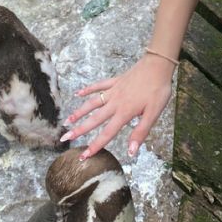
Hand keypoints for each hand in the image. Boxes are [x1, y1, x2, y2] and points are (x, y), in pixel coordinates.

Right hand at [61, 54, 175, 159]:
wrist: (158, 65)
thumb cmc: (158, 90)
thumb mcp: (154, 113)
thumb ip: (141, 132)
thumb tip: (131, 152)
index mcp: (124, 113)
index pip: (107, 133)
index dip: (95, 146)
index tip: (84, 156)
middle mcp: (115, 102)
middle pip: (94, 119)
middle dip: (79, 130)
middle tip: (64, 138)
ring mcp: (113, 90)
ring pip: (92, 103)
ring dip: (79, 112)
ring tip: (67, 120)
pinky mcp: (115, 81)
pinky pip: (98, 85)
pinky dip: (87, 89)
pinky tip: (78, 93)